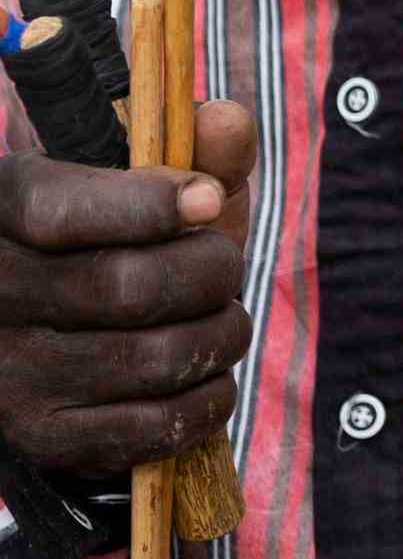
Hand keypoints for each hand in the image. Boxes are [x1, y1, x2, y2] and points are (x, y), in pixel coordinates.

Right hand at [0, 99, 258, 475]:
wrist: (58, 341)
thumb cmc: (120, 243)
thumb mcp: (149, 185)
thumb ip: (196, 149)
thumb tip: (226, 122)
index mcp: (4, 210)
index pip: (64, 210)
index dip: (149, 205)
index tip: (208, 200)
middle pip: (133, 287)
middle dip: (212, 273)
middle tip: (223, 269)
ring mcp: (11, 373)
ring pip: (159, 357)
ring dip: (222, 335)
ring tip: (219, 317)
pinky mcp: (45, 436)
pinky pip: (159, 425)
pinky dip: (210, 396)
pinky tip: (203, 372)